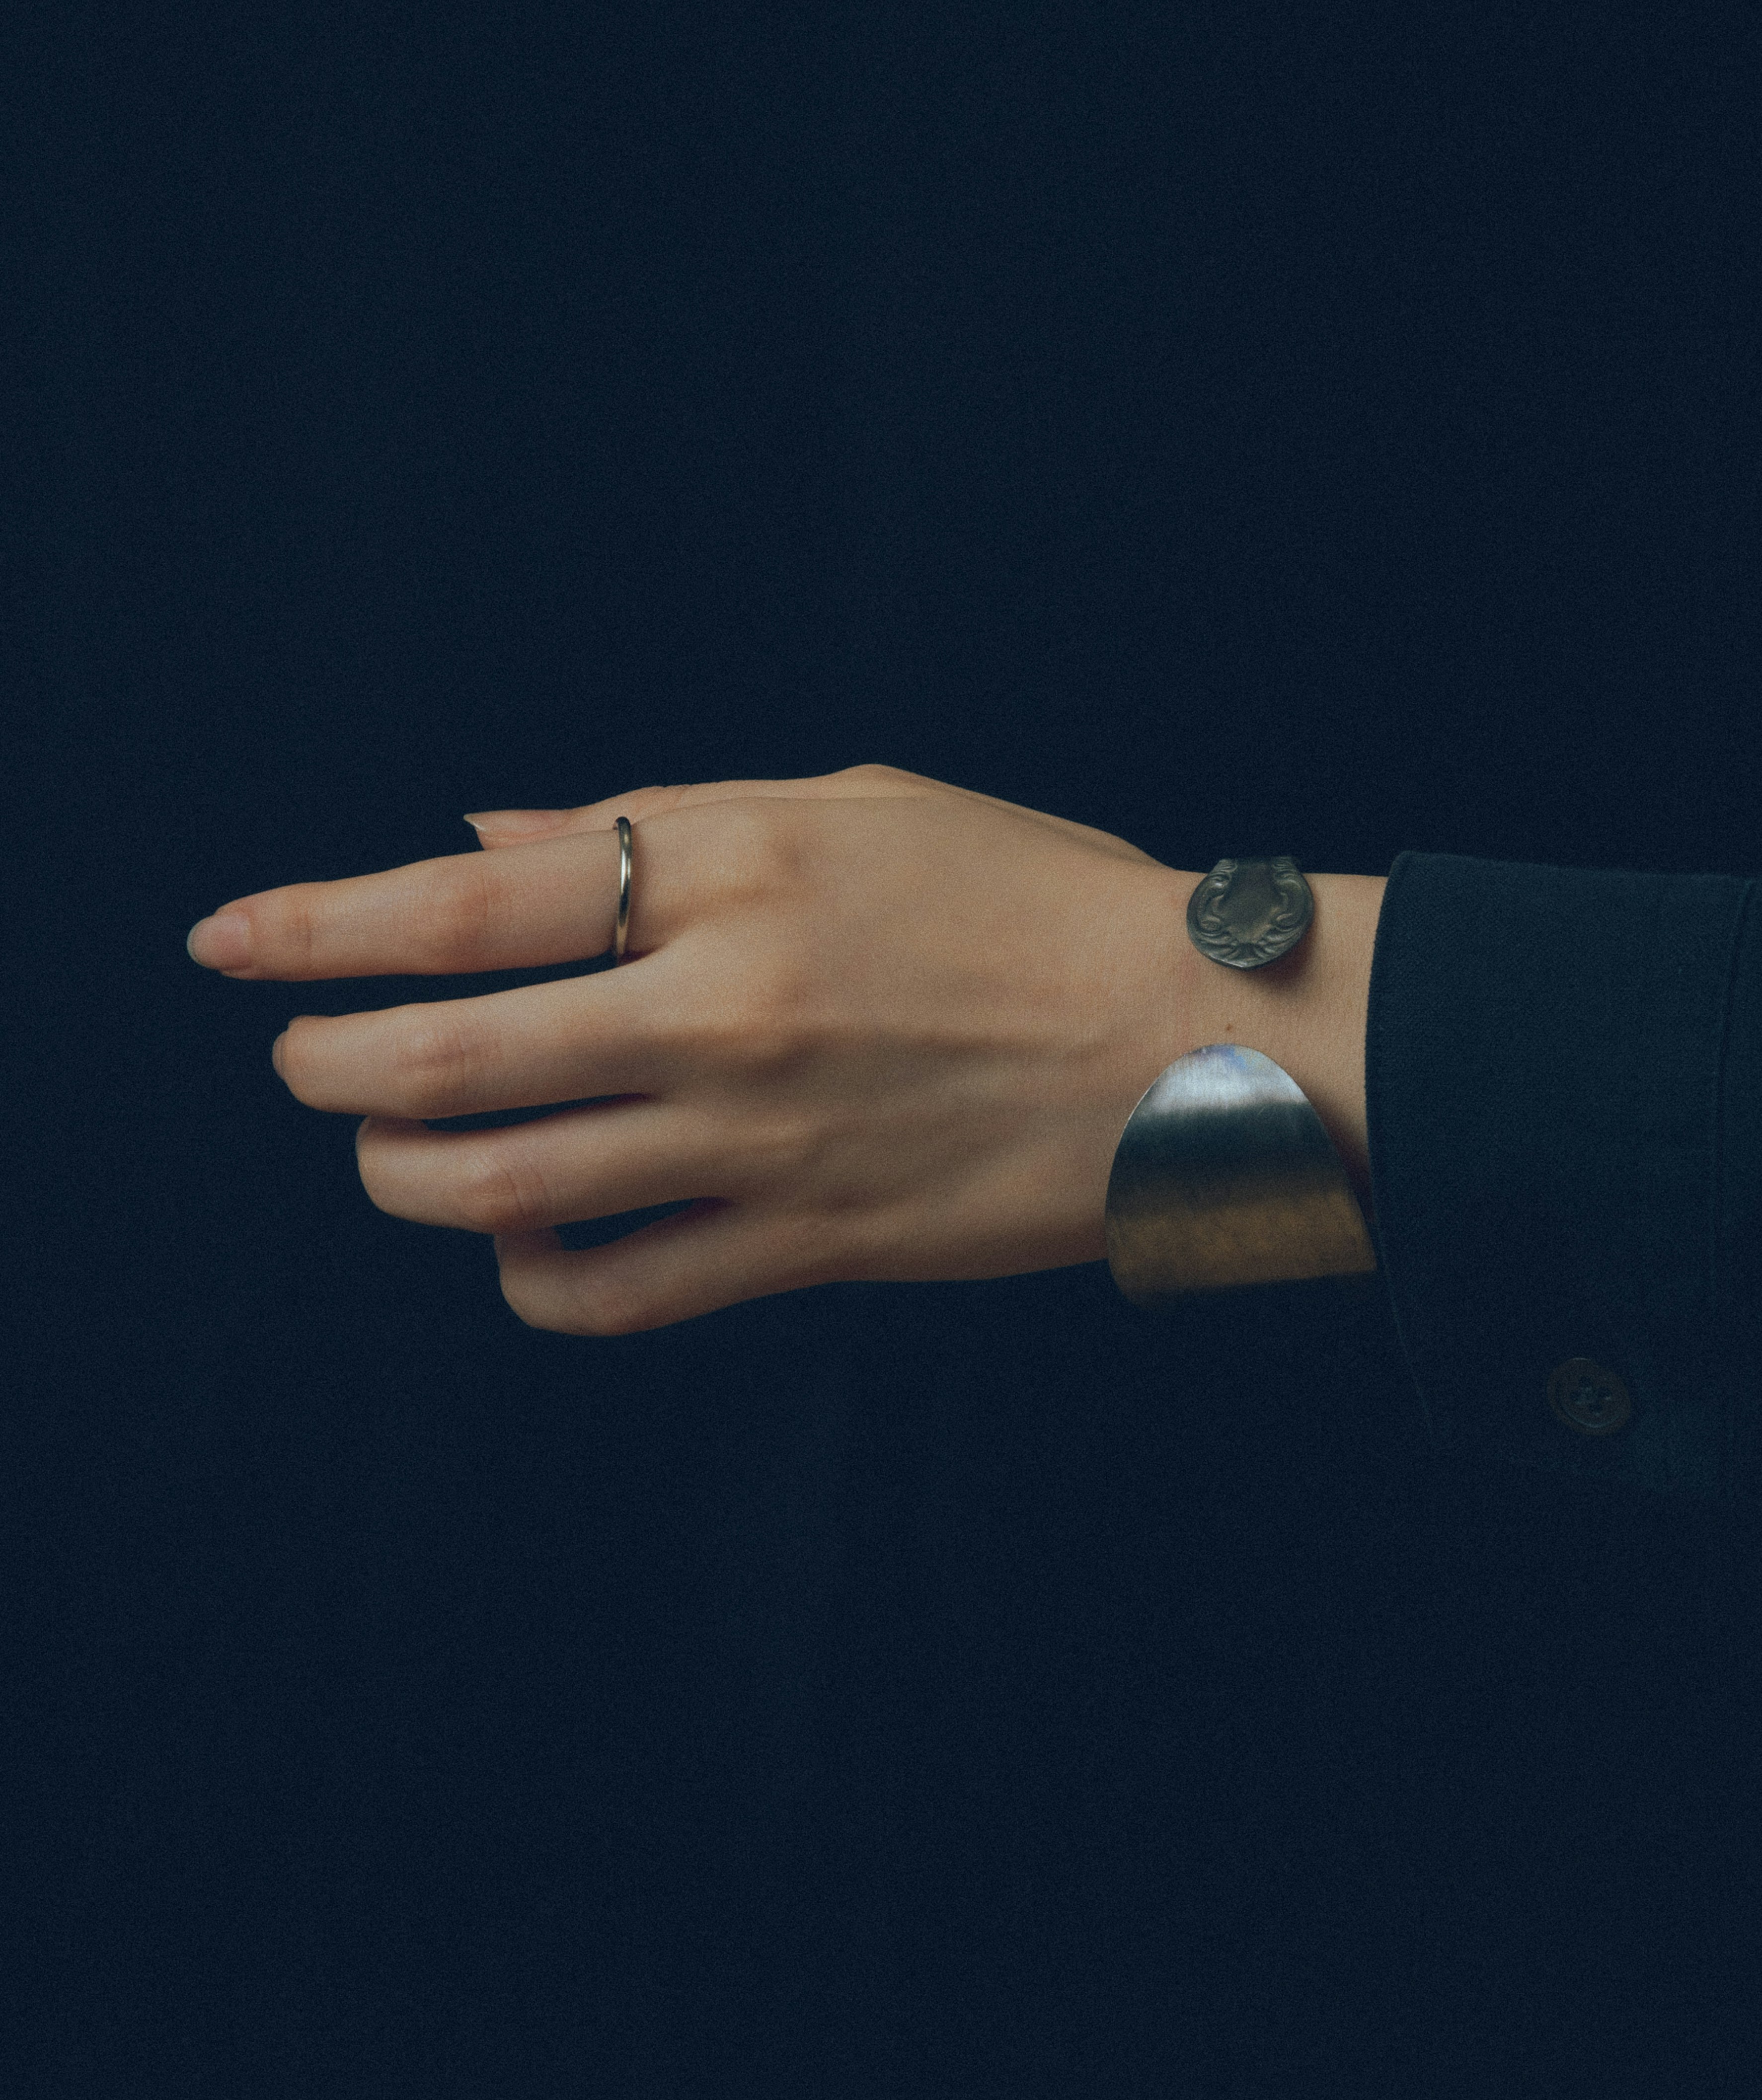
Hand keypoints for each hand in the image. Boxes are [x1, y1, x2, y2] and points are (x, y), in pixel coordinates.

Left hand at [186, 763, 1377, 1335]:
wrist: (1194, 1040)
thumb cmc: (1032, 897)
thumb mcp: (853, 805)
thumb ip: (659, 820)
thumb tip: (486, 842)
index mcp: (732, 871)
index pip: (465, 904)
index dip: (319, 924)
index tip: (229, 943)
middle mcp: (724, 1008)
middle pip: (448, 1057)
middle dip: (333, 1067)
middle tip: (308, 1063)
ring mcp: (760, 1140)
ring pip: (504, 1187)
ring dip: (406, 1176)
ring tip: (389, 1155)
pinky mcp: (808, 1246)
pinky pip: (617, 1293)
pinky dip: (534, 1283)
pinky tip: (522, 1251)